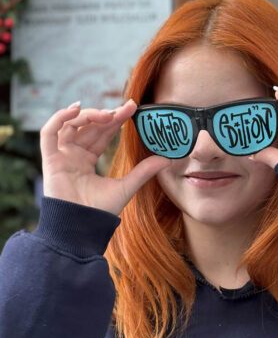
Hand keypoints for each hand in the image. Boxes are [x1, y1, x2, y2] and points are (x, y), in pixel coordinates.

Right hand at [40, 99, 170, 215]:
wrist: (82, 229)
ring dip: (88, 115)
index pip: (102, 134)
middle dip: (107, 115)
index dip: (115, 120)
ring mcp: (61, 156)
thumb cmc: (101, 212)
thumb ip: (144, 171)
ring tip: (107, 114)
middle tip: (125, 108)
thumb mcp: (127, 186)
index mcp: (87, 161)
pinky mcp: (50, 160)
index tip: (132, 108)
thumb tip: (168, 159)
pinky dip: (59, 118)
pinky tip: (76, 109)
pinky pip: (49, 133)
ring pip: (71, 126)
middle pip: (88, 127)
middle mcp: (73, 156)